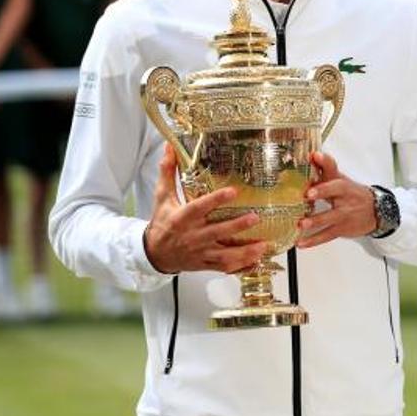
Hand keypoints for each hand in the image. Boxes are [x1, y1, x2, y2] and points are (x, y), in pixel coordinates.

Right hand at [143, 145, 266, 274]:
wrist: (153, 253)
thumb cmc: (161, 223)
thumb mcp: (162, 197)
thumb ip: (168, 172)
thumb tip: (169, 148)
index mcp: (182, 218)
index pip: (200, 208)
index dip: (216, 200)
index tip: (233, 191)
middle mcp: (193, 236)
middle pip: (217, 231)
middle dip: (237, 226)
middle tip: (255, 217)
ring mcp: (200, 252)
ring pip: (224, 255)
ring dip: (245, 252)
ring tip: (263, 245)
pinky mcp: (205, 264)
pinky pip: (224, 268)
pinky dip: (241, 266)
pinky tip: (257, 261)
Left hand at [295, 151, 377, 247]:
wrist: (376, 211)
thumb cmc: (352, 194)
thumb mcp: (340, 179)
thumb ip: (325, 167)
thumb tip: (311, 154)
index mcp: (342, 182)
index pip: (334, 169)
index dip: (325, 163)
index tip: (314, 157)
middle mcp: (344, 197)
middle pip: (335, 191)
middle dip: (322, 192)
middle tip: (308, 194)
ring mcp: (344, 214)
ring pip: (330, 217)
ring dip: (315, 221)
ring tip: (301, 224)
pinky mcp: (342, 229)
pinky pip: (327, 235)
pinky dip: (314, 240)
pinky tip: (302, 243)